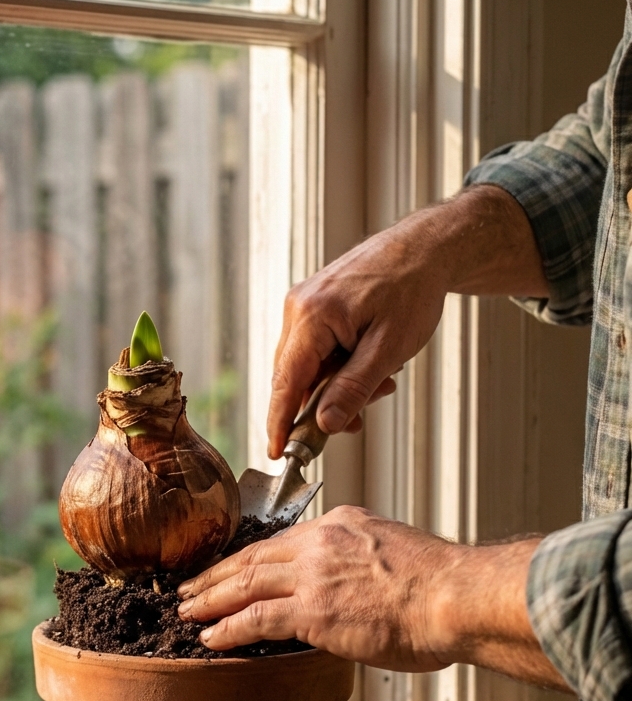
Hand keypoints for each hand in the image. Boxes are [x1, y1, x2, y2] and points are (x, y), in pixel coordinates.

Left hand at [177, 506, 565, 690]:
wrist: (456, 598)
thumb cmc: (440, 586)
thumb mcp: (392, 551)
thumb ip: (358, 561)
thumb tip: (348, 585)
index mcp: (339, 524)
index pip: (279, 541)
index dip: (246, 558)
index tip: (228, 569)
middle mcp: (319, 542)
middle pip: (251, 557)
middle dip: (215, 575)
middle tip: (189, 588)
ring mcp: (313, 575)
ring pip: (244, 584)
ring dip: (210, 600)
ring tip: (187, 613)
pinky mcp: (312, 610)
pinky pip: (255, 619)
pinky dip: (228, 629)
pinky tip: (211, 639)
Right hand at [267, 185, 549, 458]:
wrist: (425, 248)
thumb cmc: (412, 290)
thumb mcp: (389, 348)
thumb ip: (353, 388)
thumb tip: (325, 424)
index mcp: (312, 315)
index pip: (286, 381)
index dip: (279, 421)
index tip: (275, 452)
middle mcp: (299, 308)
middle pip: (293, 377)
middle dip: (321, 405)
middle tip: (357, 420)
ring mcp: (303, 304)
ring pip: (305, 366)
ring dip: (334, 385)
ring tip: (379, 384)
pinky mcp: (313, 305)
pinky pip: (314, 349)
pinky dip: (336, 367)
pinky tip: (366, 366)